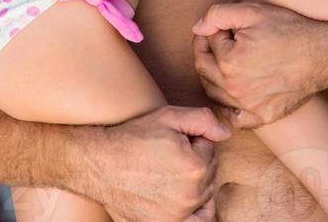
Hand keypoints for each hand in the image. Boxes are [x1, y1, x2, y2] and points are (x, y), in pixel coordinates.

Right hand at [77, 105, 229, 219]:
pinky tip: (186, 197)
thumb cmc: (134, 137)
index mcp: (195, 164)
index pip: (210, 148)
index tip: (176, 138)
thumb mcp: (169, 117)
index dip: (194, 139)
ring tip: (172, 170)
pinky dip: (197, 211)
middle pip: (210, 171)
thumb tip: (226, 133)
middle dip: (197, 159)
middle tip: (172, 153)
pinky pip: (197, 221)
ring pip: (204, 193)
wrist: (101, 163)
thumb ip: (203, 120)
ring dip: (195, 181)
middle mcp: (190, 193)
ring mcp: (179, 213)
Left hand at [192, 2, 327, 127]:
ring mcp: (247, 106)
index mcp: (229, 60)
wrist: (321, 54)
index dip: (212, 30)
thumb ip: (218, 15)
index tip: (224, 26)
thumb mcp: (252, 12)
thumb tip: (197, 27)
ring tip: (227, 60)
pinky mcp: (261, 118)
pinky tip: (234, 90)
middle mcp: (234, 87)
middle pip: (203, 68)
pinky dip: (228, 105)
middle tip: (219, 40)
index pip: (206, 42)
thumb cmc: (288, 29)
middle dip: (206, 51)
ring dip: (213, 74)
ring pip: (214, 92)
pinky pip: (233, 116)